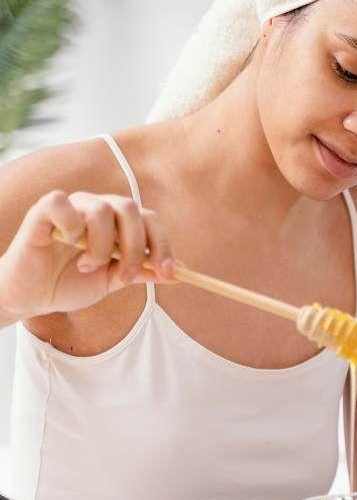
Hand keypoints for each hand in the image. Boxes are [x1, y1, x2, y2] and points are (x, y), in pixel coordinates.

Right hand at [0, 190, 175, 318]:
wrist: (32, 297)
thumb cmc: (70, 283)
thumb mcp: (113, 281)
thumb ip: (143, 272)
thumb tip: (182, 272)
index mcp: (117, 222)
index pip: (150, 220)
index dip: (163, 245)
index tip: (169, 273)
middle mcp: (96, 208)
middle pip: (131, 209)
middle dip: (135, 247)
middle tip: (126, 275)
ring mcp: (71, 208)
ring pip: (102, 209)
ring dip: (101, 246)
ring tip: (87, 266)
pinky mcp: (42, 212)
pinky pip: (62, 202)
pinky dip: (72, 226)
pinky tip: (68, 245)